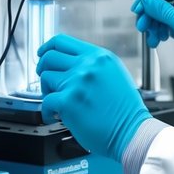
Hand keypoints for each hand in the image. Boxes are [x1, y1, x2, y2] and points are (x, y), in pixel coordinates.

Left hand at [36, 34, 150, 161]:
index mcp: (99, 56)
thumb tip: (69, 64)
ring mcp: (77, 82)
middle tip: (47, 82)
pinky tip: (56, 116)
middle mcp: (88, 65)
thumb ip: (93, 65)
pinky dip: (47, 112)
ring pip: (45, 78)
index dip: (47, 48)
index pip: (62, 42)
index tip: (42, 54)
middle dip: (43, 70)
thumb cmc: (125, 109)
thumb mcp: (114, 74)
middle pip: (49, 57)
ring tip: (59, 102)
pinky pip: (45, 102)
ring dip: (47, 91)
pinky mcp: (68, 101)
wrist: (131, 131)